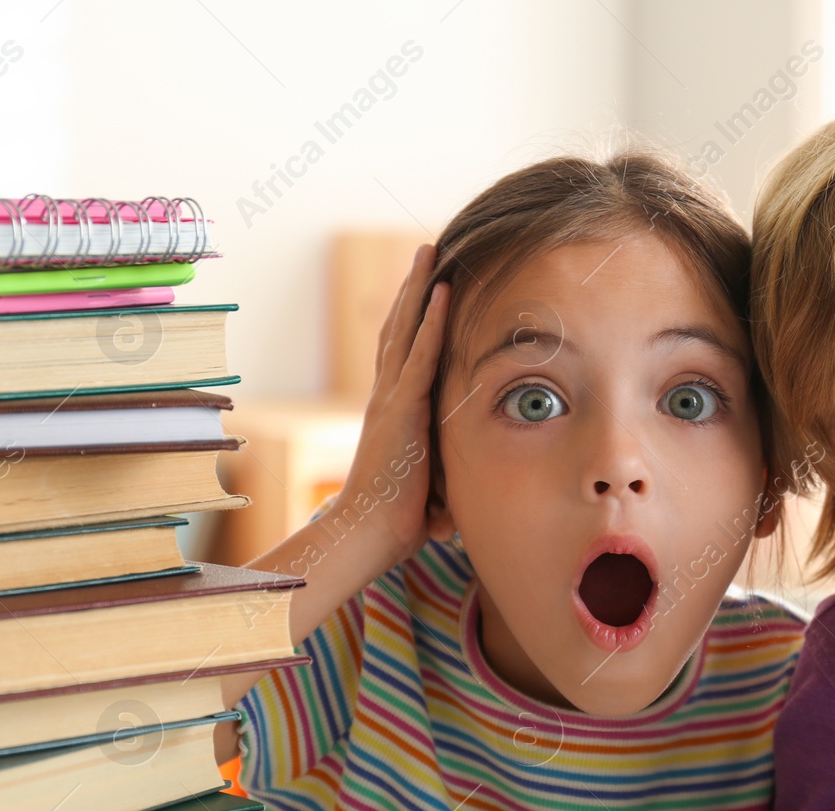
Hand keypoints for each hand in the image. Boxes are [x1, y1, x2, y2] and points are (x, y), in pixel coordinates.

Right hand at [333, 243, 453, 571]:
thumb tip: (466, 499)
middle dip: (414, 289)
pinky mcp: (400, 409)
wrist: (368, 534)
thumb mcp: (433, 490)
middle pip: (400, 330)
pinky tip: (440, 292)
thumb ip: (449, 480)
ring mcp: (391, 400)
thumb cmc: (398, 521)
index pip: (405, 354)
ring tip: (429, 252)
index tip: (427, 289)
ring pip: (405, 331)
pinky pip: (419, 356)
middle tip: (427, 251)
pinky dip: (430, 322)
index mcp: (394, 412)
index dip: (415, 320)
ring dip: (418, 289)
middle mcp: (387, 397)